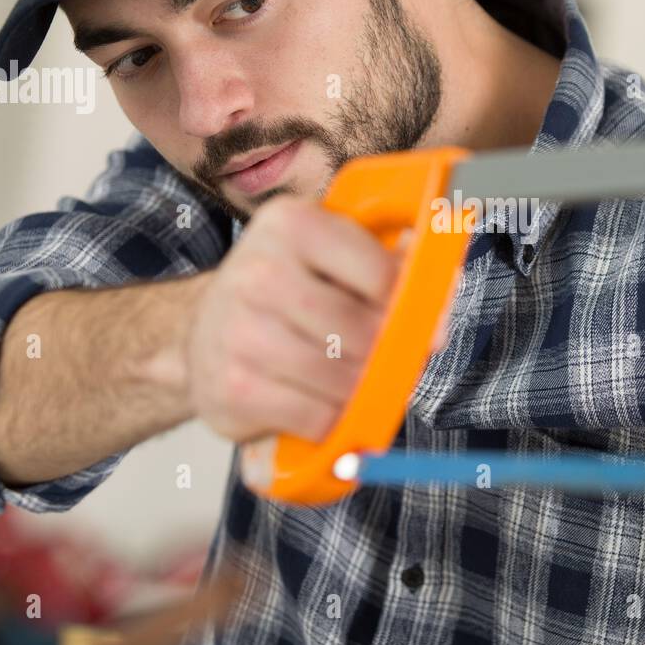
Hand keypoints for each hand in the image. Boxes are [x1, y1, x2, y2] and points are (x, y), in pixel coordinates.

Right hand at [185, 195, 400, 443]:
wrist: (201, 331)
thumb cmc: (284, 293)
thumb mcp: (331, 257)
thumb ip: (391, 266)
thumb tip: (442, 296)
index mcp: (292, 224)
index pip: (381, 275)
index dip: (409, 306)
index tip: (416, 320)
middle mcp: (259, 271)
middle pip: (362, 331)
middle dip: (386, 353)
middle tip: (386, 358)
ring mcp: (240, 331)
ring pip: (342, 378)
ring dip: (361, 389)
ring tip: (354, 380)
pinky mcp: (234, 387)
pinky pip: (316, 416)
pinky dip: (333, 419)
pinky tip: (323, 402)